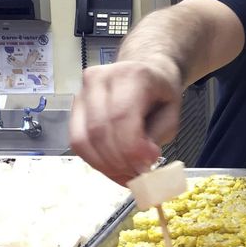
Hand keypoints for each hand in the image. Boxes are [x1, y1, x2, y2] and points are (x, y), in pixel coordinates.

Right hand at [69, 60, 182, 184]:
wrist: (145, 71)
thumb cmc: (160, 93)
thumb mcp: (172, 114)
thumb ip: (157, 137)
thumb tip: (140, 162)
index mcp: (131, 75)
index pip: (121, 116)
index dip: (131, 149)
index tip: (147, 166)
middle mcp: (100, 78)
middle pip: (99, 131)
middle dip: (119, 162)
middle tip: (138, 175)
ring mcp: (82, 91)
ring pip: (83, 140)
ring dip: (106, 166)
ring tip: (127, 175)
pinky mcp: (73, 107)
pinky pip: (77, 142)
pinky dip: (96, 162)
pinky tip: (114, 168)